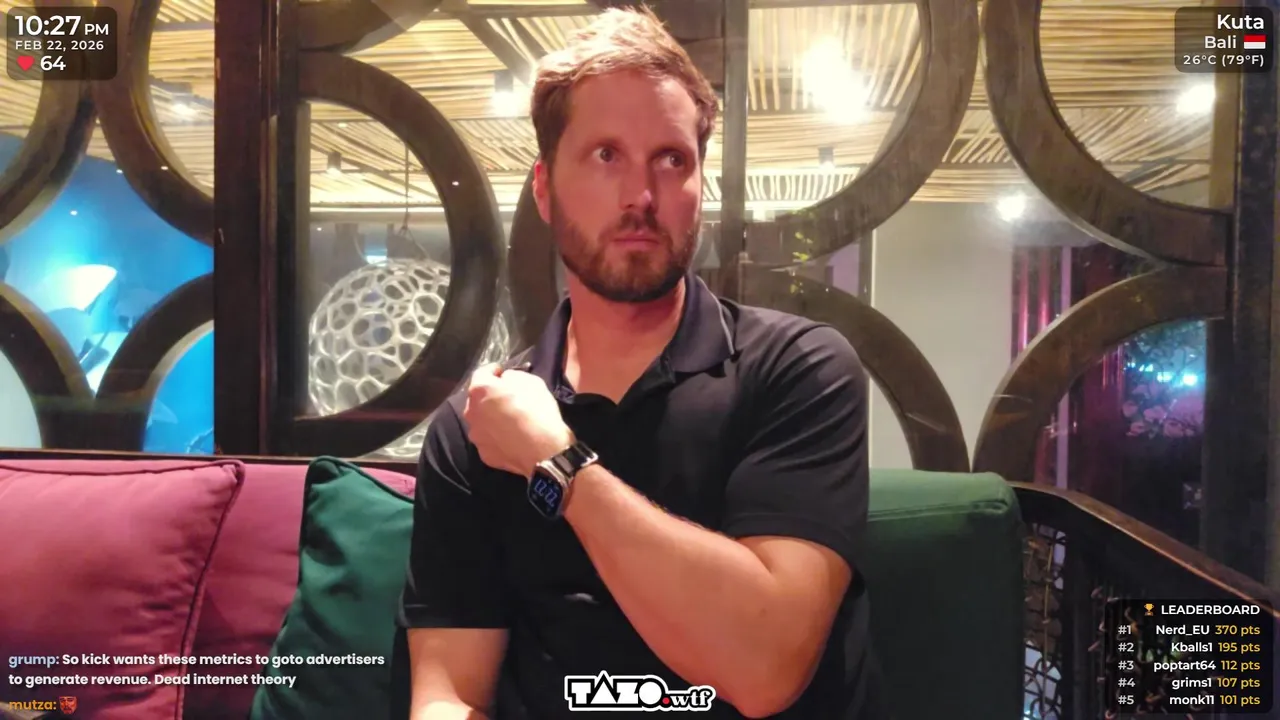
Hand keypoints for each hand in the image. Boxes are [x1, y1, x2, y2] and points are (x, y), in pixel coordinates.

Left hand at [463, 363, 572, 477]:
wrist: (544, 452)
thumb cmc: (538, 411)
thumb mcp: (532, 382)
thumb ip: (512, 377)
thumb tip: (505, 381)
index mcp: (480, 390)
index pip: (481, 373)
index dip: (493, 371)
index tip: (501, 372)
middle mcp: (470, 412)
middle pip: (477, 400)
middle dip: (490, 397)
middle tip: (506, 399)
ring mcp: (476, 435)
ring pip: (481, 421)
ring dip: (491, 418)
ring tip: (508, 421)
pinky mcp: (484, 454)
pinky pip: (489, 440)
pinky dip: (496, 437)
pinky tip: (510, 438)